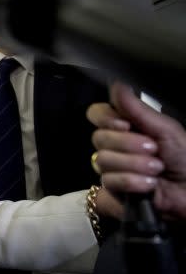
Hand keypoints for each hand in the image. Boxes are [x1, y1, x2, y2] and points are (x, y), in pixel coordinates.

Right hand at [88, 83, 185, 220]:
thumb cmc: (185, 158)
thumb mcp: (165, 129)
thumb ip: (137, 108)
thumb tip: (117, 84)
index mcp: (126, 126)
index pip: (97, 114)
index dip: (105, 118)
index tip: (125, 125)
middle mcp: (116, 145)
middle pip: (98, 137)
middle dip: (128, 144)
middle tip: (153, 149)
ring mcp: (113, 167)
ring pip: (103, 160)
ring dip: (134, 165)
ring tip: (157, 169)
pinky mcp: (114, 189)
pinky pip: (110, 181)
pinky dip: (133, 181)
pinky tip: (149, 184)